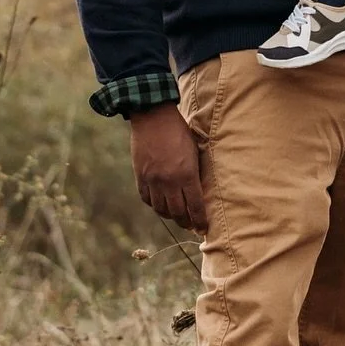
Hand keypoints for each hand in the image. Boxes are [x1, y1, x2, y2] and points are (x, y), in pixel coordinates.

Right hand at [129, 103, 207, 231]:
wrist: (153, 117)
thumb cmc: (179, 131)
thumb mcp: (194, 150)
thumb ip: (195, 172)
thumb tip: (199, 192)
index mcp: (186, 174)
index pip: (195, 206)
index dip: (200, 221)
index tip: (204, 229)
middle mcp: (169, 181)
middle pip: (178, 213)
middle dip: (186, 222)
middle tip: (191, 225)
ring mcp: (153, 181)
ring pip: (161, 210)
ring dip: (171, 216)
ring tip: (177, 216)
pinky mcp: (140, 177)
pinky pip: (147, 199)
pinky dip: (155, 205)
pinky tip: (161, 204)